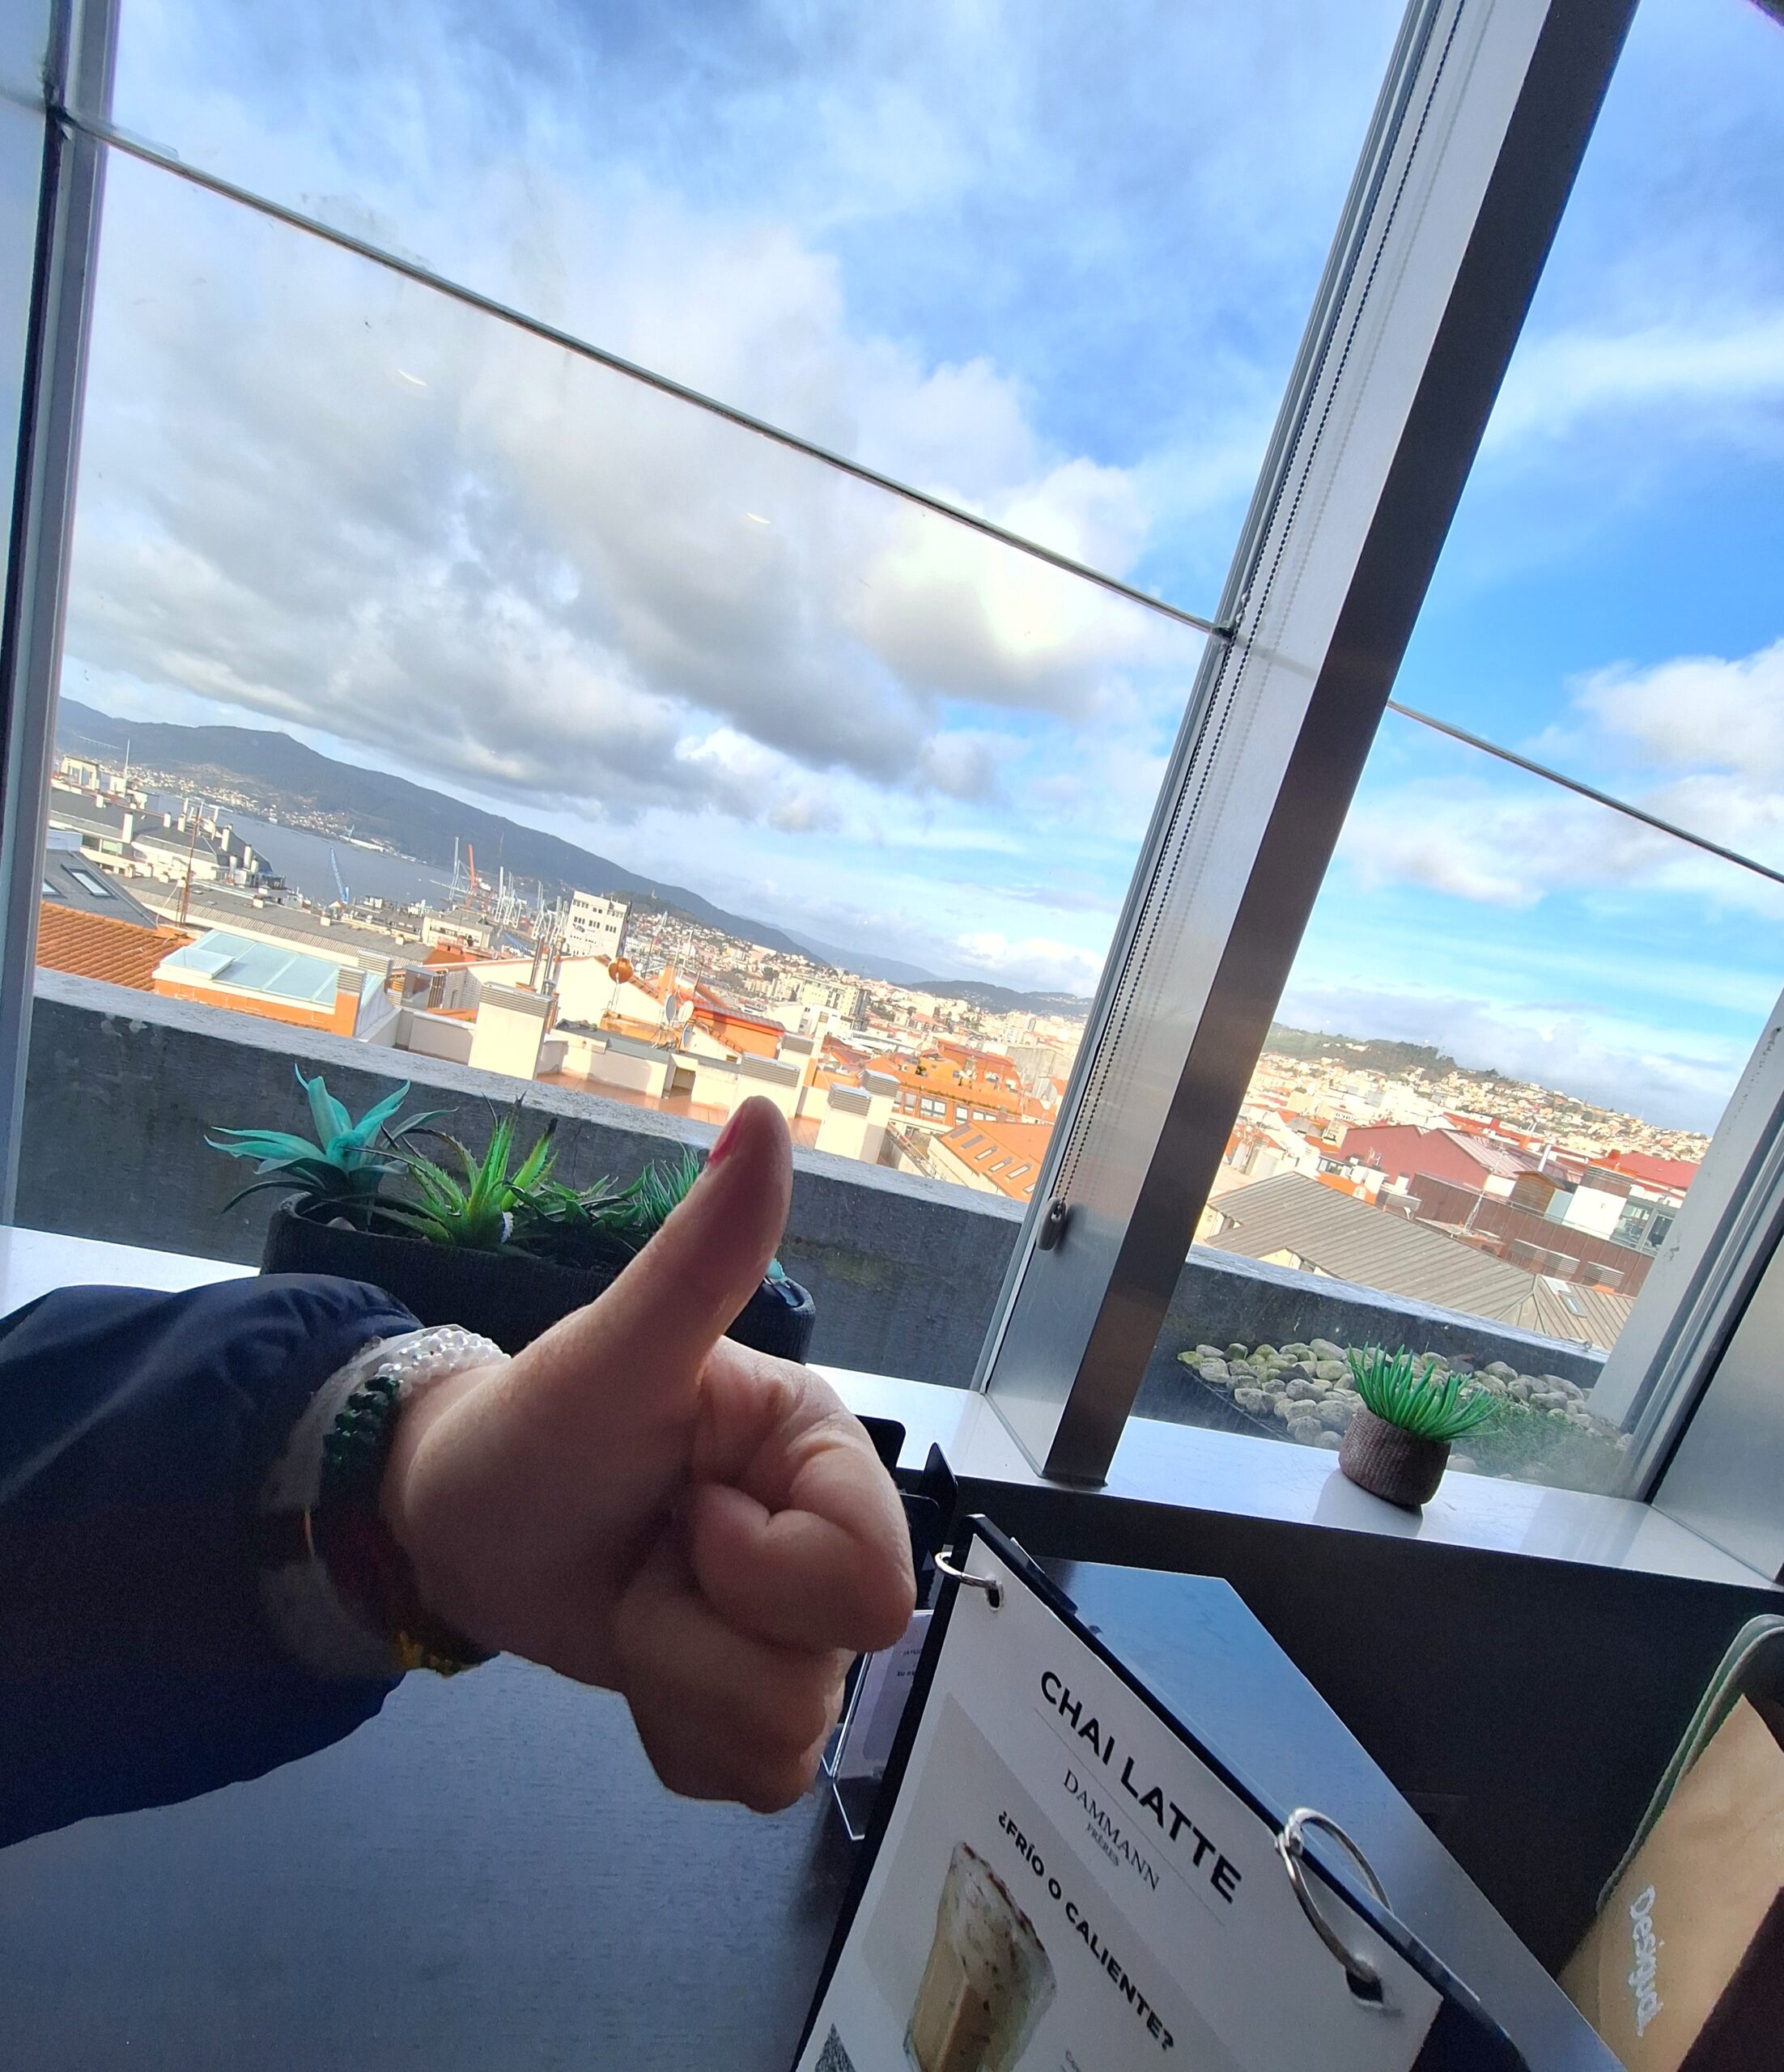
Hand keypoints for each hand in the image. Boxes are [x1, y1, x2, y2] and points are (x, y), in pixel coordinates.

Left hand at [378, 1097, 915, 1811]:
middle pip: (826, 1670)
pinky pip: (749, 1778)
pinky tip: (639, 1658)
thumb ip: (698, 1256)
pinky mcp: (748, 1700)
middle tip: (646, 1556)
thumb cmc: (534, 1426)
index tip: (681, 1515)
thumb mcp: (610, 1352)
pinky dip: (673, 1734)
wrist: (454, 1518)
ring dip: (675, 1684)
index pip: (867, 1583)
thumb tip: (763, 1119)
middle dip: (700, 1634)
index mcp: (823, 1451)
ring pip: (788, 1738)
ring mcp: (794, 1631)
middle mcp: (828, 1537)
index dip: (756, 1569)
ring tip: (631, 1600)